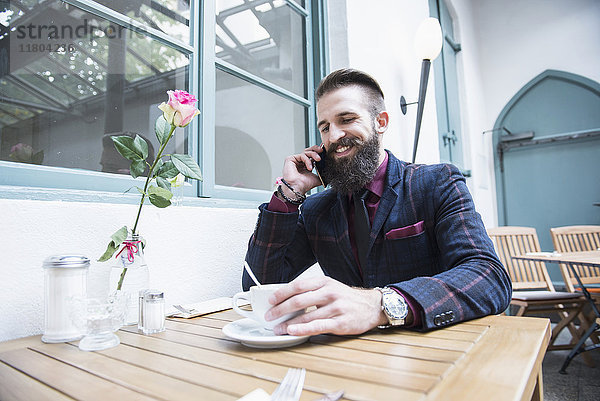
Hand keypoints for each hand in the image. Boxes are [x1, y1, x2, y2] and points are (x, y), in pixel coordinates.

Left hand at [265, 276, 387, 335]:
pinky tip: (292, 331)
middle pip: (299, 300)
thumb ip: (312, 290)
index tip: (270, 300)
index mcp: (324, 282)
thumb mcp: (330, 287)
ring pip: (306, 316)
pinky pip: (318, 326)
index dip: (282, 293)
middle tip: (269, 316)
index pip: (298, 285)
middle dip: (280, 309)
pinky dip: (302, 329)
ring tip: (277, 328)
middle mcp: (330, 293)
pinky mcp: (340, 323)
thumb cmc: (347, 298)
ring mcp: (336, 308)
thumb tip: (287, 298)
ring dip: (288, 323)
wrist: (372, 306)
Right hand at [279, 145, 324, 196]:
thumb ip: (322, 173)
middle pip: (308, 151)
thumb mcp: (318, 178)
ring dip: (314, 154)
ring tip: (318, 159)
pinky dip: (307, 160)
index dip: (318, 152)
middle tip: (322, 151)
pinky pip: (301, 155)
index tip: (324, 152)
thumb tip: (331, 171)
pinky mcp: (290, 159)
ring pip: (306, 152)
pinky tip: (310, 167)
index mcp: (306, 165)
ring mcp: (295, 160)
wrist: (298, 188)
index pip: (312, 155)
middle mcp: (300, 162)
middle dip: (316, 149)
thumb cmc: (305, 185)